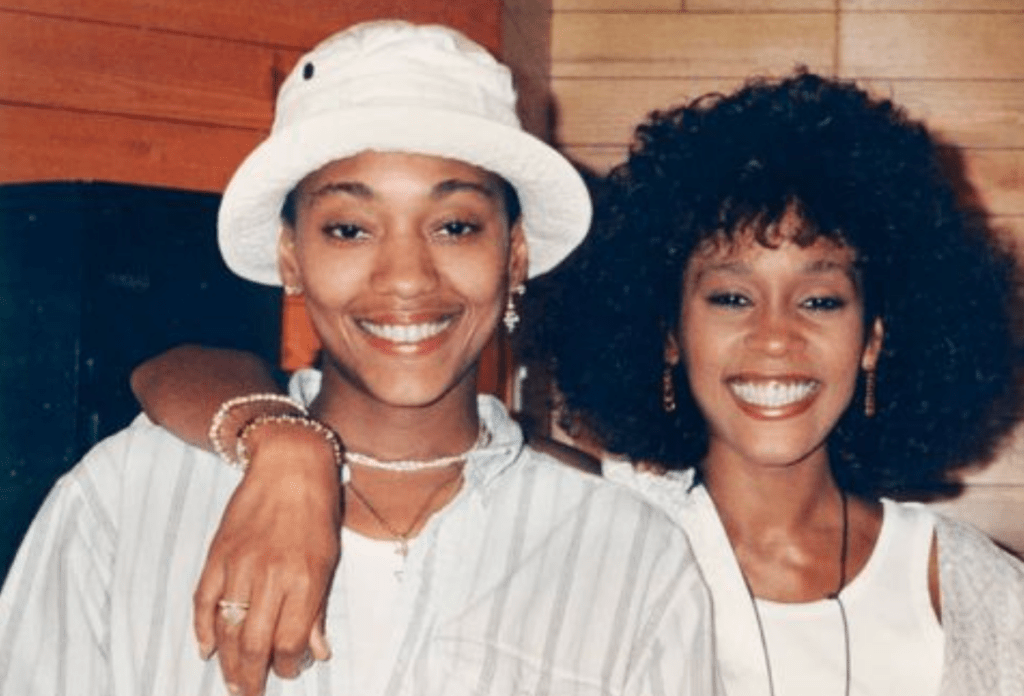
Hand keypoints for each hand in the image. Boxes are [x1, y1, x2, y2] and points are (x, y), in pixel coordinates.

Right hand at [194, 425, 342, 695]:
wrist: (288, 464)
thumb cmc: (317, 511)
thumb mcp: (329, 558)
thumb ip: (320, 609)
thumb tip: (318, 653)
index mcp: (305, 579)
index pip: (291, 641)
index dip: (289, 665)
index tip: (290, 671)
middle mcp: (271, 576)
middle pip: (254, 644)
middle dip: (253, 678)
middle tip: (251, 694)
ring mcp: (239, 565)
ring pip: (227, 630)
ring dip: (228, 663)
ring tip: (233, 683)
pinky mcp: (217, 554)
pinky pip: (204, 602)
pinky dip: (203, 630)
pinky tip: (207, 650)